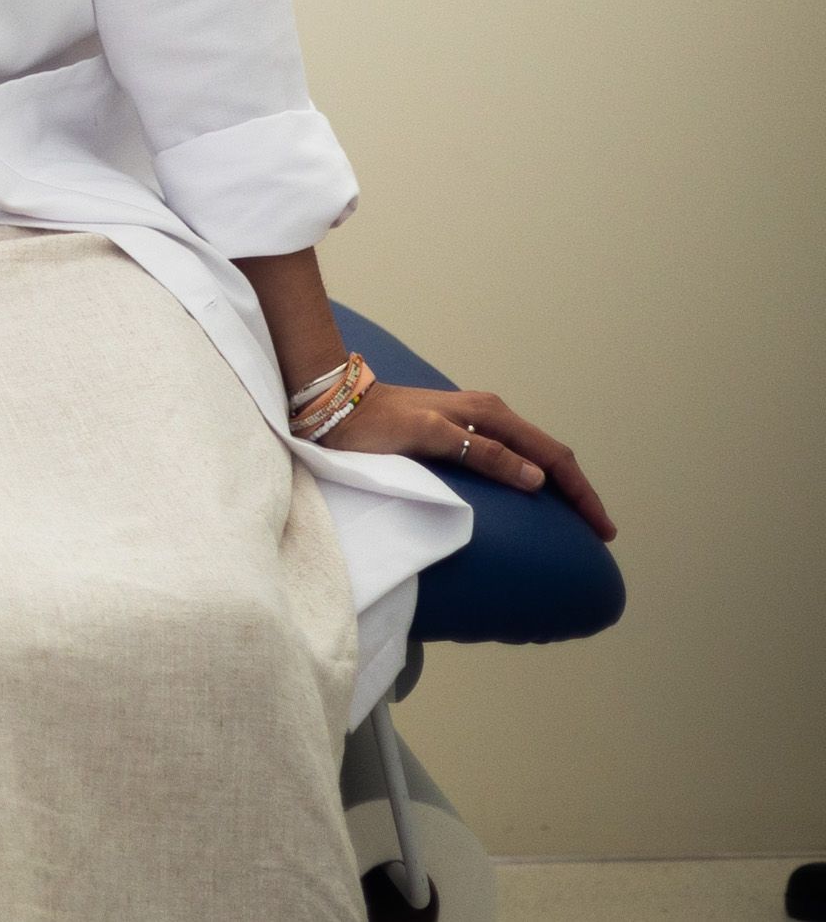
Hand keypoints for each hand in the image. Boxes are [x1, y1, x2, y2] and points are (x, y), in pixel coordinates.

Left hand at [329, 379, 615, 539]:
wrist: (332, 405)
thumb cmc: (373, 424)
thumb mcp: (427, 437)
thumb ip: (480, 453)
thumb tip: (536, 478)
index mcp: (488, 413)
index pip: (552, 454)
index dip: (581, 492)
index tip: (602, 528)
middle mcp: (487, 414)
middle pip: (548, 454)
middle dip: (577, 491)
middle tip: (597, 531)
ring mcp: (473, 422)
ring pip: (531, 454)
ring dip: (557, 485)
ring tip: (572, 520)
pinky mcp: (458, 432)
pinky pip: (509, 457)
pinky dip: (530, 478)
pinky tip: (530, 497)